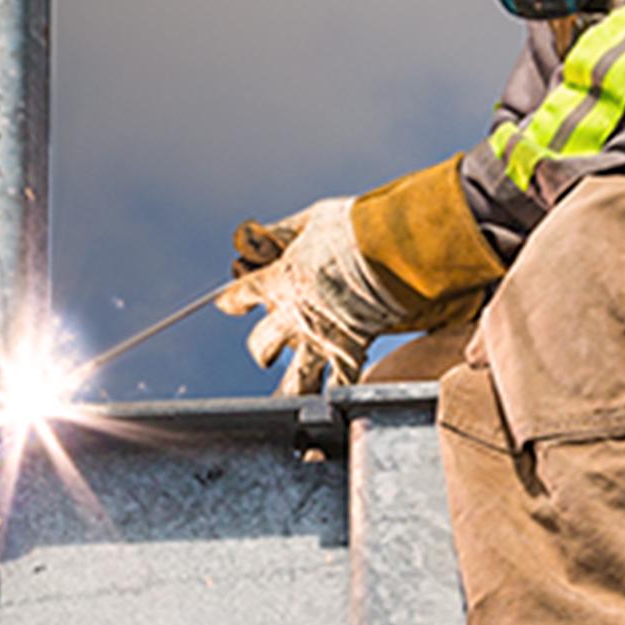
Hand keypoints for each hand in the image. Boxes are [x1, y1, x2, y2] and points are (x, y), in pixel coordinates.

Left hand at [217, 197, 419, 395]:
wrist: (395, 247)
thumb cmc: (354, 226)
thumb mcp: (308, 220)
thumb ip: (281, 233)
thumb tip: (255, 236)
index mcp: (280, 282)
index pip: (239, 296)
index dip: (232, 301)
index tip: (229, 304)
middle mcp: (295, 318)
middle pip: (260, 346)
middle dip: (261, 346)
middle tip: (266, 349)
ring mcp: (323, 341)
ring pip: (294, 382)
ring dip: (287, 391)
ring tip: (283, 400)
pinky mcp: (353, 352)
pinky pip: (341, 385)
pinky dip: (338, 393)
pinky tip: (334, 404)